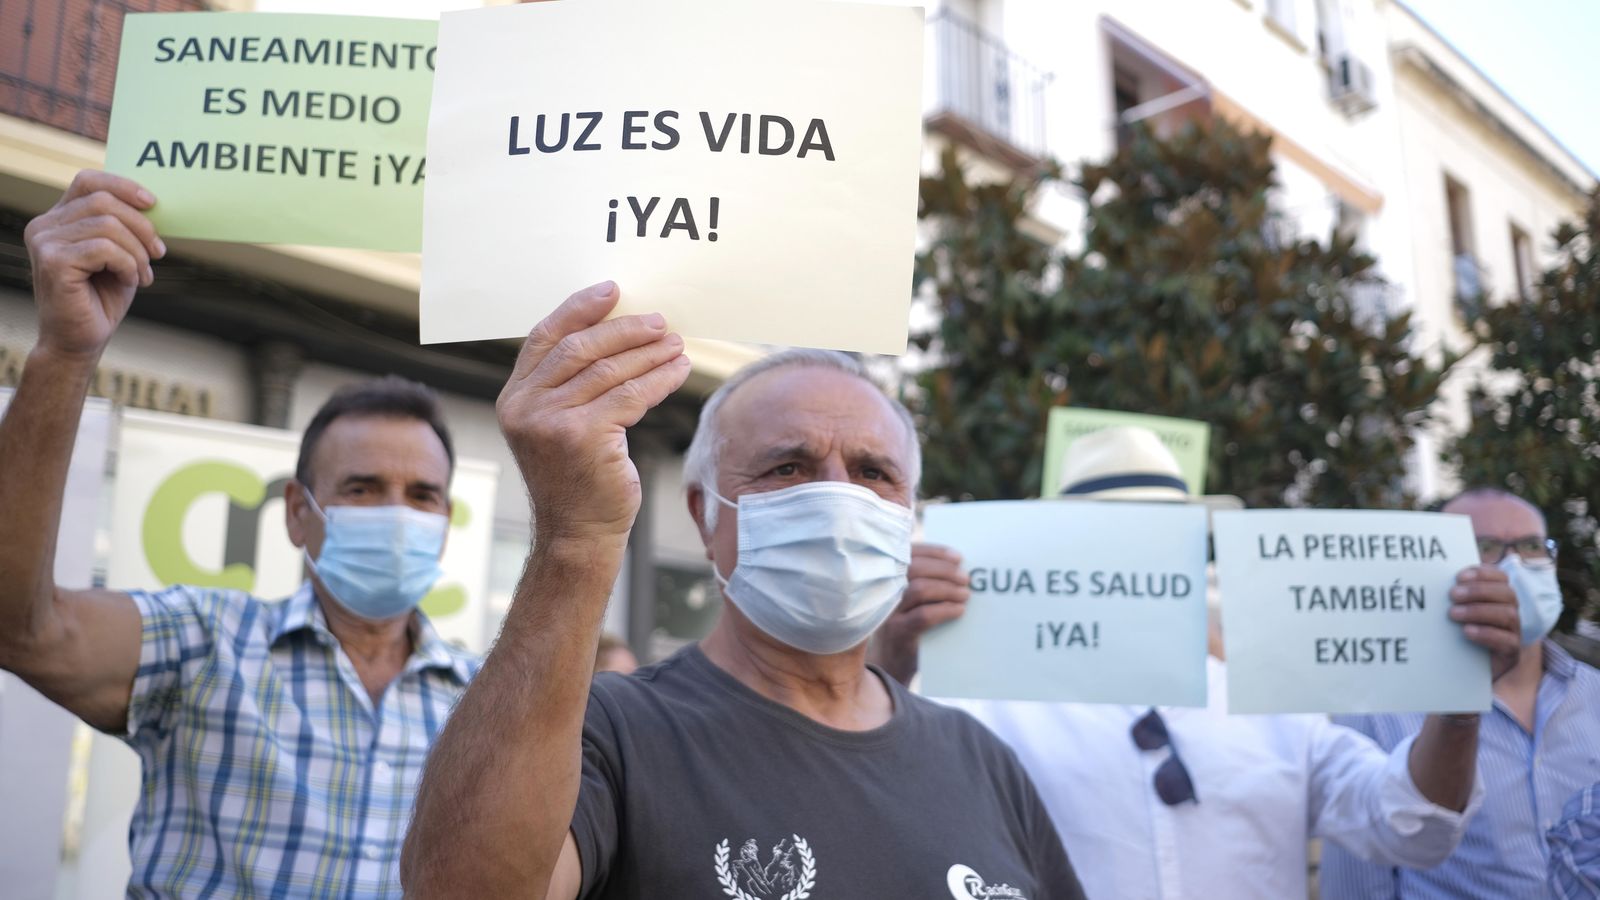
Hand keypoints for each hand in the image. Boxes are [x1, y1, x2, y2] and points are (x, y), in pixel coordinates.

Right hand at [23, 171, 164, 361]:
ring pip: (108, 225)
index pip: (88, 181)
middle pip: (104, 201)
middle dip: (142, 226)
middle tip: (158, 253)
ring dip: (138, 251)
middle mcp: (45, 226)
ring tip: (143, 274)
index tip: (152, 203)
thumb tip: (152, 203)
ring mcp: (45, 242)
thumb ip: (124, 227)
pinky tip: (131, 280)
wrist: (80, 340)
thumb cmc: (100, 298)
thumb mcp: (118, 255)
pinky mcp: (52, 262)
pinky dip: (128, 264)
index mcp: (57, 219)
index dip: (122, 185)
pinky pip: (105, 248)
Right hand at [496, 281, 689, 545]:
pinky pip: (631, 395)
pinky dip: (660, 378)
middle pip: (579, 348)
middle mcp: (526, 406)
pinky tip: (678, 371)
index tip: (612, 291)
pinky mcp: (583, 436)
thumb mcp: (559, 426)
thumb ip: (569, 386)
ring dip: (649, 352)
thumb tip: (618, 334)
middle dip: (624, 329)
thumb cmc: (577, 478)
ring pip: (609, 370)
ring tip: (676, 344)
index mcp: (515, 398)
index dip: (579, 309)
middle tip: (659, 321)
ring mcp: (552, 421)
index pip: (545, 338)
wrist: (578, 533)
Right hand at [871, 543, 969, 682]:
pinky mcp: (898, 632)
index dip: (935, 552)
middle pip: (914, 568)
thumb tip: (959, 568)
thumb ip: (925, 582)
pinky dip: (945, 610)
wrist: (889, 663)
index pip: (909, 554)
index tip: (958, 557)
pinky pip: (924, 616)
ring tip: (965, 594)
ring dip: (948, 589)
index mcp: (888, 578)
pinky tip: (959, 610)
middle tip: (965, 578)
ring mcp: (889, 613)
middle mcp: (884, 591)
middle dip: (944, 570)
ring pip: (919, 589)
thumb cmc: (907, 627)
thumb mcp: (910, 601)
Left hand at [1447, 565, 1520, 680]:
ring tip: (1453, 613)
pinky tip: (1466, 632)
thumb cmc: (1457, 634)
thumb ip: (1454, 597)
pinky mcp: (1510, 653)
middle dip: (1479, 591)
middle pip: (1507, 593)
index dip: (1483, 573)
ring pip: (1508, 615)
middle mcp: (1509, 611)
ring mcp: (1513, 632)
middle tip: (1452, 595)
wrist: (1466, 671)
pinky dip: (1486, 633)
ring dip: (1479, 611)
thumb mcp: (1456, 612)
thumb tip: (1432, 579)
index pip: (1501, 577)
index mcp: (1499, 597)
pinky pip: (1507, 640)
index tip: (1459, 576)